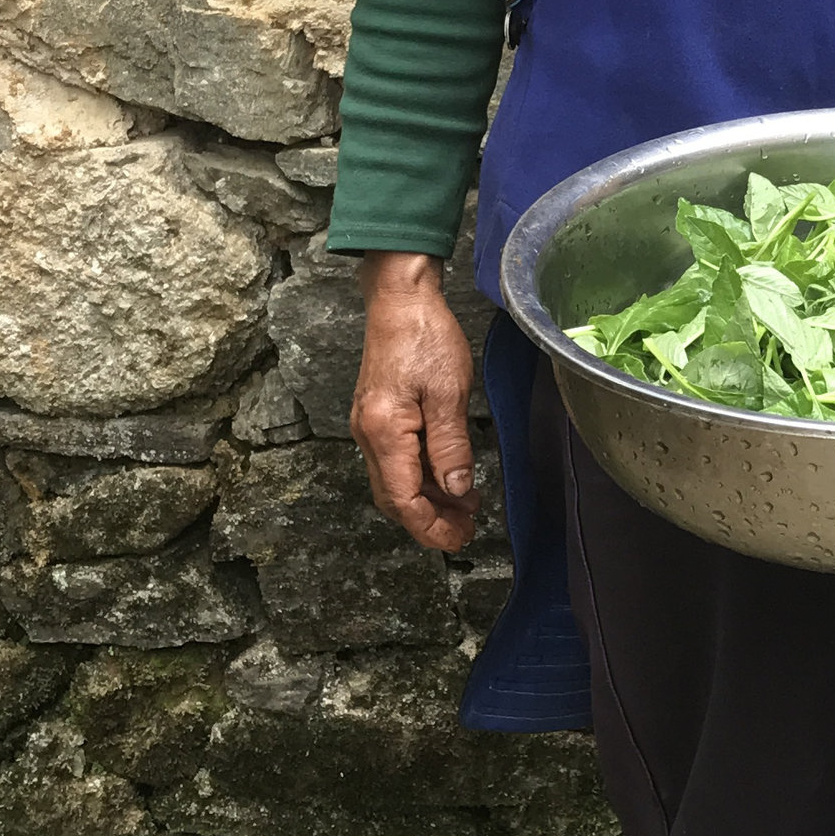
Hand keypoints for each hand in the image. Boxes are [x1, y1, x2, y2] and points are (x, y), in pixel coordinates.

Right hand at [351, 253, 478, 552]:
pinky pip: (396, 461)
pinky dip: (421, 477)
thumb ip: (451, 447)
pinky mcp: (377, 416)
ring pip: (394, 481)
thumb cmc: (425, 336)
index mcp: (384, 432)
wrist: (400, 298)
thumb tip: (456, 490)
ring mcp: (369, 426)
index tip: (461, 537)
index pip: (403, 500)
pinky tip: (447, 476)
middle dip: (429, 520)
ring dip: (427, 500)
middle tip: (466, 530)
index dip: (431, 526)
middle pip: (393, 498)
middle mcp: (368, 434)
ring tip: (464, 506)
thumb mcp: (448, 393)